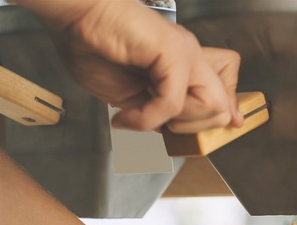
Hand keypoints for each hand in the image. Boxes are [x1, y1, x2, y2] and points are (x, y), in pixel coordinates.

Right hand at [35, 0, 243, 131]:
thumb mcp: (131, 96)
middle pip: (224, 107)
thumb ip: (157, 112)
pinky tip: (126, 116)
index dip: (211, 122)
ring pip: (213, 106)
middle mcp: (191, 58)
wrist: (72, 18)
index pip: (224, 97)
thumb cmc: (92, 48)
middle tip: (158, 124)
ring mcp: (185, 53)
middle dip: (192, 129)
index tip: (184, 134)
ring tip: (144, 116)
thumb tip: (171, 129)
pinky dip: (148, 117)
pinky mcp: (173, 52)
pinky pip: (174, 101)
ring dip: (177, 123)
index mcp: (184, 67)